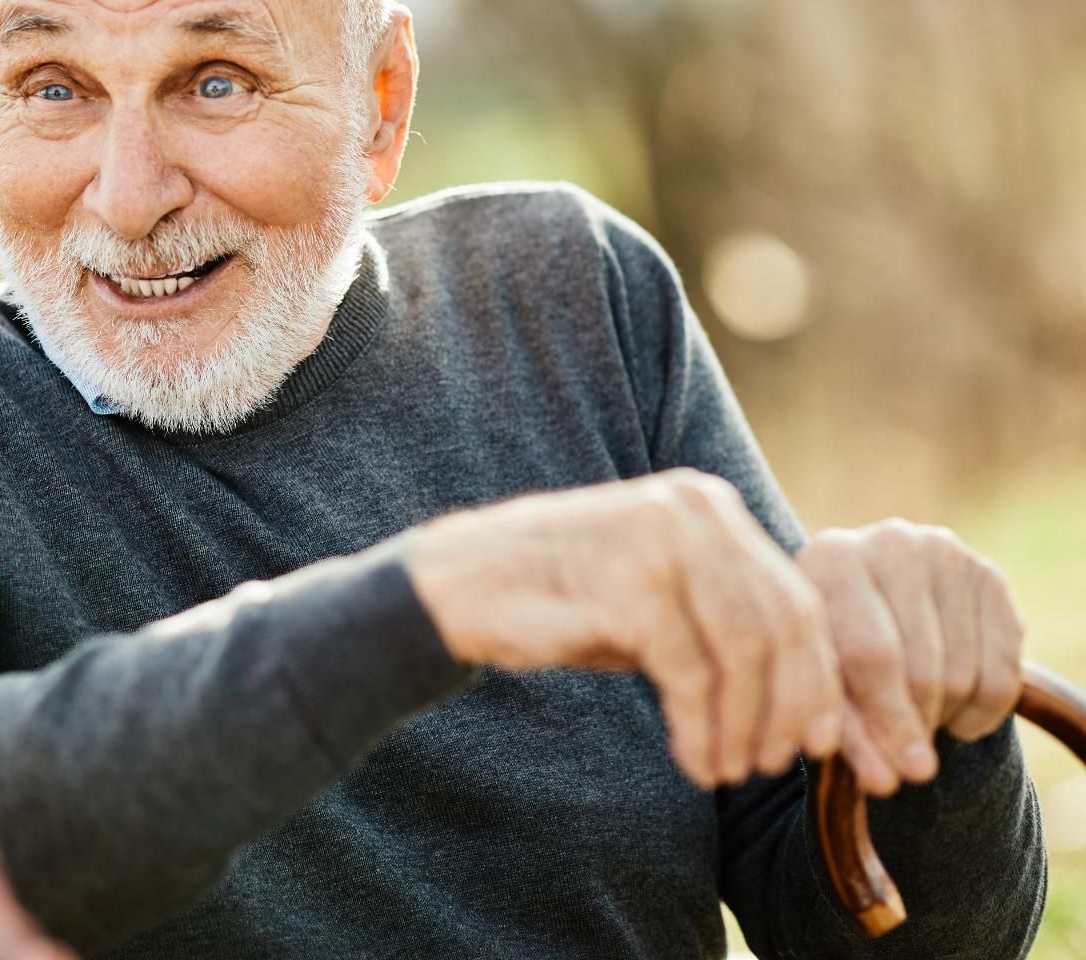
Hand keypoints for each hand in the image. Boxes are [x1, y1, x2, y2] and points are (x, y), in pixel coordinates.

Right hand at [401, 470, 844, 789]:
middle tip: (772, 766)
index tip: (818, 743)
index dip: (817, 678)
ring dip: (745, 727)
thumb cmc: (560, 601)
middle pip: (782, 624)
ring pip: (745, 652)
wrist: (459, 586)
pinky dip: (700, 728)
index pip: (795, 597)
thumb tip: (810, 695)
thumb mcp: (656, 599)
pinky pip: (690, 672)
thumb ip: (723, 619)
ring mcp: (660, 539)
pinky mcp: (627, 582)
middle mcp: (692, 509)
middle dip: (790, 708)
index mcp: (706, 505)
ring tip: (726, 771)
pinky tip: (693, 761)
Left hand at [796, 520, 1025, 797]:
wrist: (872, 602)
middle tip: (904, 752)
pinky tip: (953, 710)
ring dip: (944, 717)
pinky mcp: (989, 576)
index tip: (897, 778)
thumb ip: (847, 732)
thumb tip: (887, 782)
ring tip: (916, 717)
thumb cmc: (831, 649)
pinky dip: (982, 712)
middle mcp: (889, 542)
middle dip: (915, 725)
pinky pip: (1003, 671)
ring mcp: (945, 553)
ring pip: (964, 673)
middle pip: (922, 667)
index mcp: (831, 559)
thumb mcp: (823, 683)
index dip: (886, 721)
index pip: (871, 654)